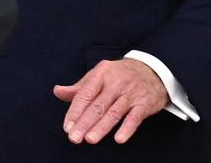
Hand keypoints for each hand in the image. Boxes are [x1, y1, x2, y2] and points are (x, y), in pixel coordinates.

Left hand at [54, 58, 168, 144]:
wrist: (152, 71)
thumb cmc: (119, 75)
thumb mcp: (99, 76)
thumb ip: (79, 87)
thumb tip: (57, 92)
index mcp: (101, 74)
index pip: (84, 95)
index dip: (74, 112)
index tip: (67, 127)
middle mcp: (115, 83)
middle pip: (97, 106)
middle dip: (84, 123)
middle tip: (74, 137)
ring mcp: (130, 93)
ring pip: (113, 112)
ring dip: (101, 127)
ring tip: (89, 139)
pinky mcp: (144, 104)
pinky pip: (135, 118)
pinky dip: (127, 128)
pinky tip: (118, 139)